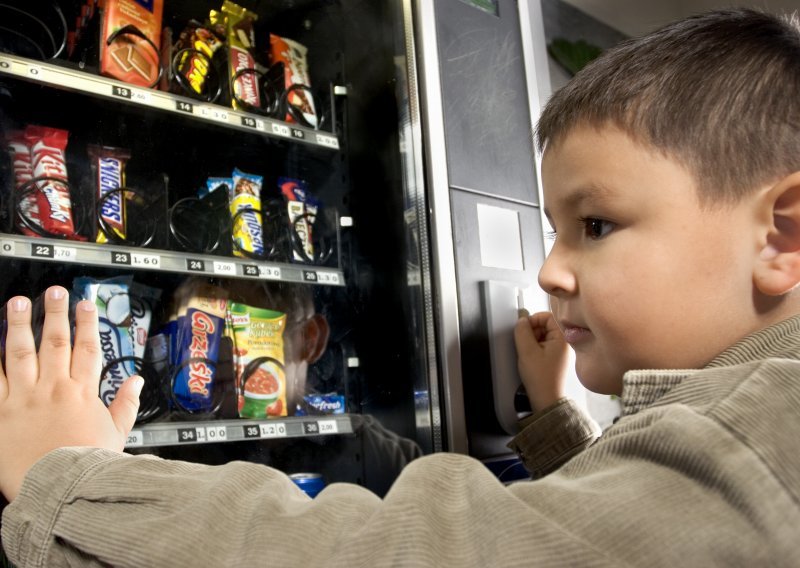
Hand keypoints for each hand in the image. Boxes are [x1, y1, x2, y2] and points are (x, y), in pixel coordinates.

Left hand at [0, 286, 141, 501]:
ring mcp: (25, 398)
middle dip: (55, 313)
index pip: (87, 347)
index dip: (87, 323)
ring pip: (20, 352)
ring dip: (19, 324)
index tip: (86, 305)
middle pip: (54, 341)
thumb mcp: (116, 435)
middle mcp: (53, 389)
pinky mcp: (1, 412)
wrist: (59, 488)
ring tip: (18, 303)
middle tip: (55, 292)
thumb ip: (125, 405)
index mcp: (82, 393)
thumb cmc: (87, 465)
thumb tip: (135, 382)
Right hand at [514, 311, 568, 411]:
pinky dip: (534, 347)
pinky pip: (543, 344)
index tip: (524, 327)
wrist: (545, 398)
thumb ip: (522, 331)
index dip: (533, 319)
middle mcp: (564, 343)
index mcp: (562, 338)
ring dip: (532, 339)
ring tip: (528, 353)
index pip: (548, 316)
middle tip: (525, 342)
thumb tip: (521, 320)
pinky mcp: (554, 357)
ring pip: (543, 335)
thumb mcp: (526, 350)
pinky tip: (530, 358)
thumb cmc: (540, 378)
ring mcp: (560, 350)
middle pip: (545, 325)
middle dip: (532, 330)